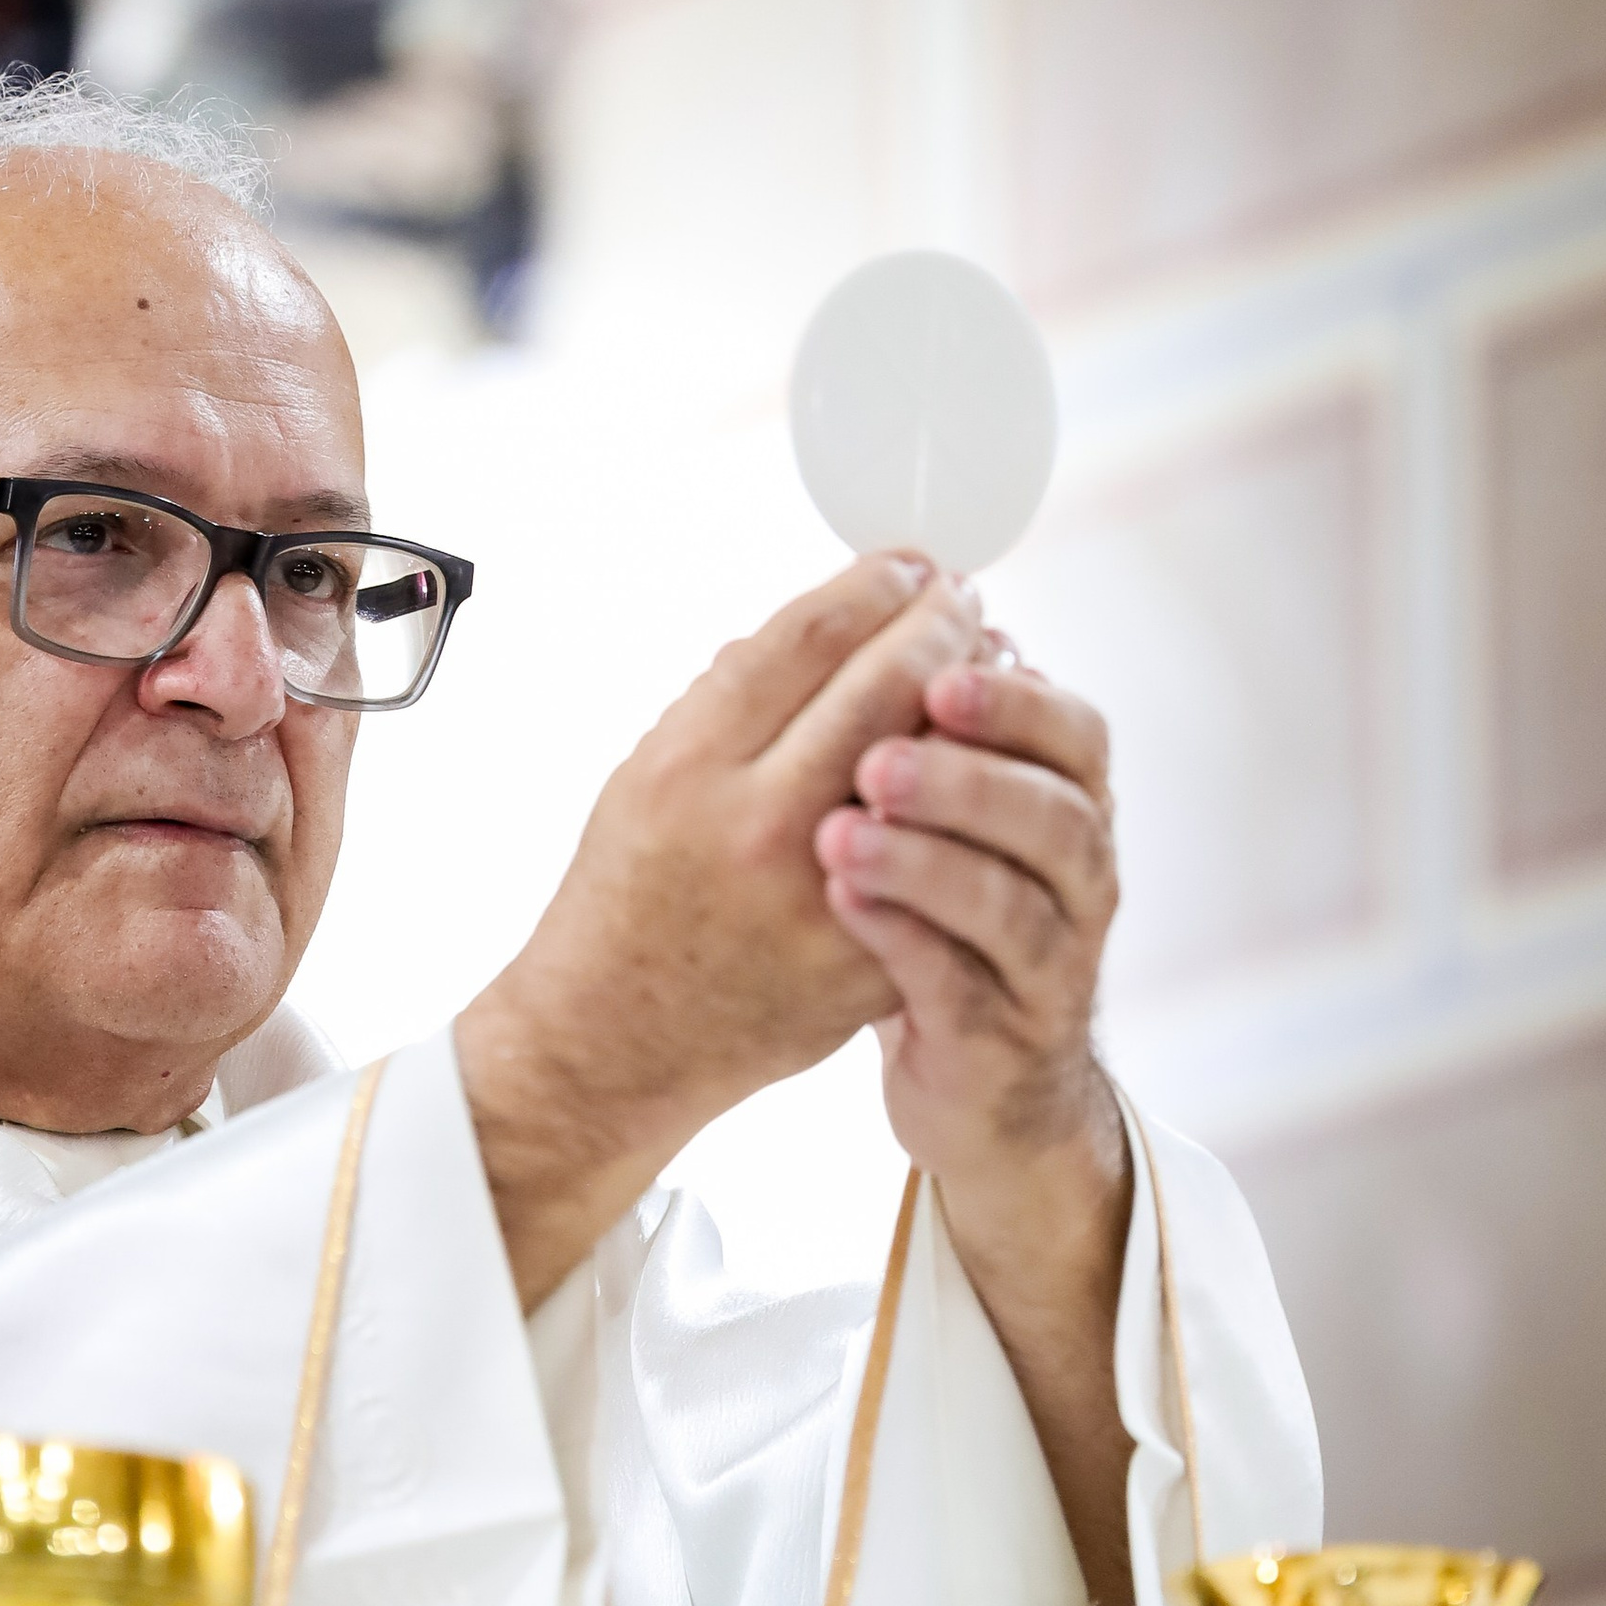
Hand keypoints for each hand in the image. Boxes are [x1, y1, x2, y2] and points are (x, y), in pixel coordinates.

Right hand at [459, 556, 984, 1305]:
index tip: (908, 567)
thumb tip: (829, 624)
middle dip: (941, 625)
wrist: (615, 1039)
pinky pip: (940, 857)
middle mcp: (756, 822)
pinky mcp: (865, 954)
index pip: (807, 638)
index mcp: (691, 763)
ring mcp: (820, 894)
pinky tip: (983, 764)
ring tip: (990, 666)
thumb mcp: (643, 772)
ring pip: (931, 766)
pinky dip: (972, 797)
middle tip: (966, 601)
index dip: (872, 587)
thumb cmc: (627, 896)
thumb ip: (728, 697)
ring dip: (972, 702)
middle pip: (884, 686)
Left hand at [814, 648, 1118, 1191]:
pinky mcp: (998, 1043)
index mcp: (1069, 805)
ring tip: (841, 836)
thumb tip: (875, 597)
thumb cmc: (949, 919)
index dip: (1017, 700)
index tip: (941, 669)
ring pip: (1014, 907)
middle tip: (879, 759)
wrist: (979, 1084)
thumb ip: (928, 723)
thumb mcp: (950, 813)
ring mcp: (1048, 970)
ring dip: (927, 862)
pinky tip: (842, 905)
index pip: (1074, 733)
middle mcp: (1080, 883)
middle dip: (968, 778)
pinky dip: (900, 940)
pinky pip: (958, 987)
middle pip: (1054, 817)